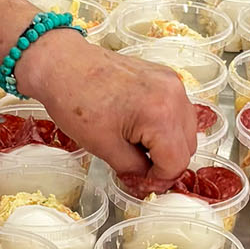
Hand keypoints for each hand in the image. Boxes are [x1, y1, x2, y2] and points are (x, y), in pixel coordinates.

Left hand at [18, 29, 197, 192]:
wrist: (62, 64)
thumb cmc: (76, 102)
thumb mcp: (105, 146)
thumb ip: (134, 170)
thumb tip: (145, 183)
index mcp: (161, 114)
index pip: (176, 162)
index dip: (159, 180)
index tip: (141, 184)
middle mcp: (174, 95)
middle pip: (187, 147)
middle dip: (164, 163)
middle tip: (138, 171)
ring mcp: (171, 82)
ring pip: (186, 129)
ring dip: (168, 145)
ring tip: (138, 148)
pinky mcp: (164, 75)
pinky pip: (177, 109)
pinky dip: (166, 125)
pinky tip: (141, 128)